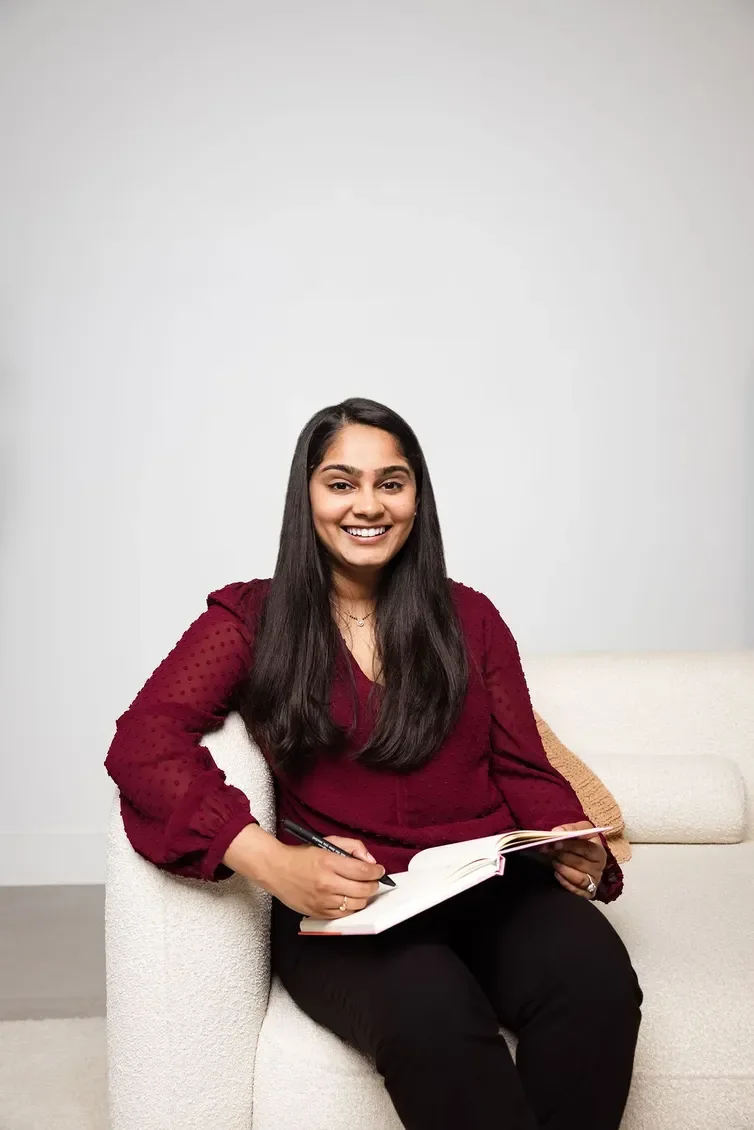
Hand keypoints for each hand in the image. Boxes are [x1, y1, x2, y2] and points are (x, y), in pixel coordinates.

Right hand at [249, 832, 385, 917]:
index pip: (363, 871)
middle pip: (363, 889)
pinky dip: (351, 907)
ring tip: (361, 890)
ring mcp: (322, 900)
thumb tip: (370, 860)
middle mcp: (326, 883)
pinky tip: (349, 898)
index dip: (376, 871)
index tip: (379, 871)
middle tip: (373, 881)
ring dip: (364, 897)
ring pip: (356, 904)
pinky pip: (343, 915)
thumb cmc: (301, 856)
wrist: (276, 869)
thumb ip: (352, 847)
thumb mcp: (327, 842)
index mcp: (329, 862)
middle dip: (374, 885)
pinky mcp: (317, 912)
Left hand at [538, 821, 605, 898]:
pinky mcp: (588, 892)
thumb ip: (568, 829)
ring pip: (580, 878)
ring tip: (554, 862)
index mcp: (599, 850)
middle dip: (563, 857)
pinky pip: (577, 891)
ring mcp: (594, 880)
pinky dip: (565, 882)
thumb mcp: (577, 830)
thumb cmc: (578, 842)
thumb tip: (557, 832)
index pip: (587, 848)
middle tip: (550, 851)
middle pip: (582, 863)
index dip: (570, 845)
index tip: (555, 843)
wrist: (579, 856)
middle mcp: (599, 866)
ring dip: (564, 870)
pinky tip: (556, 874)